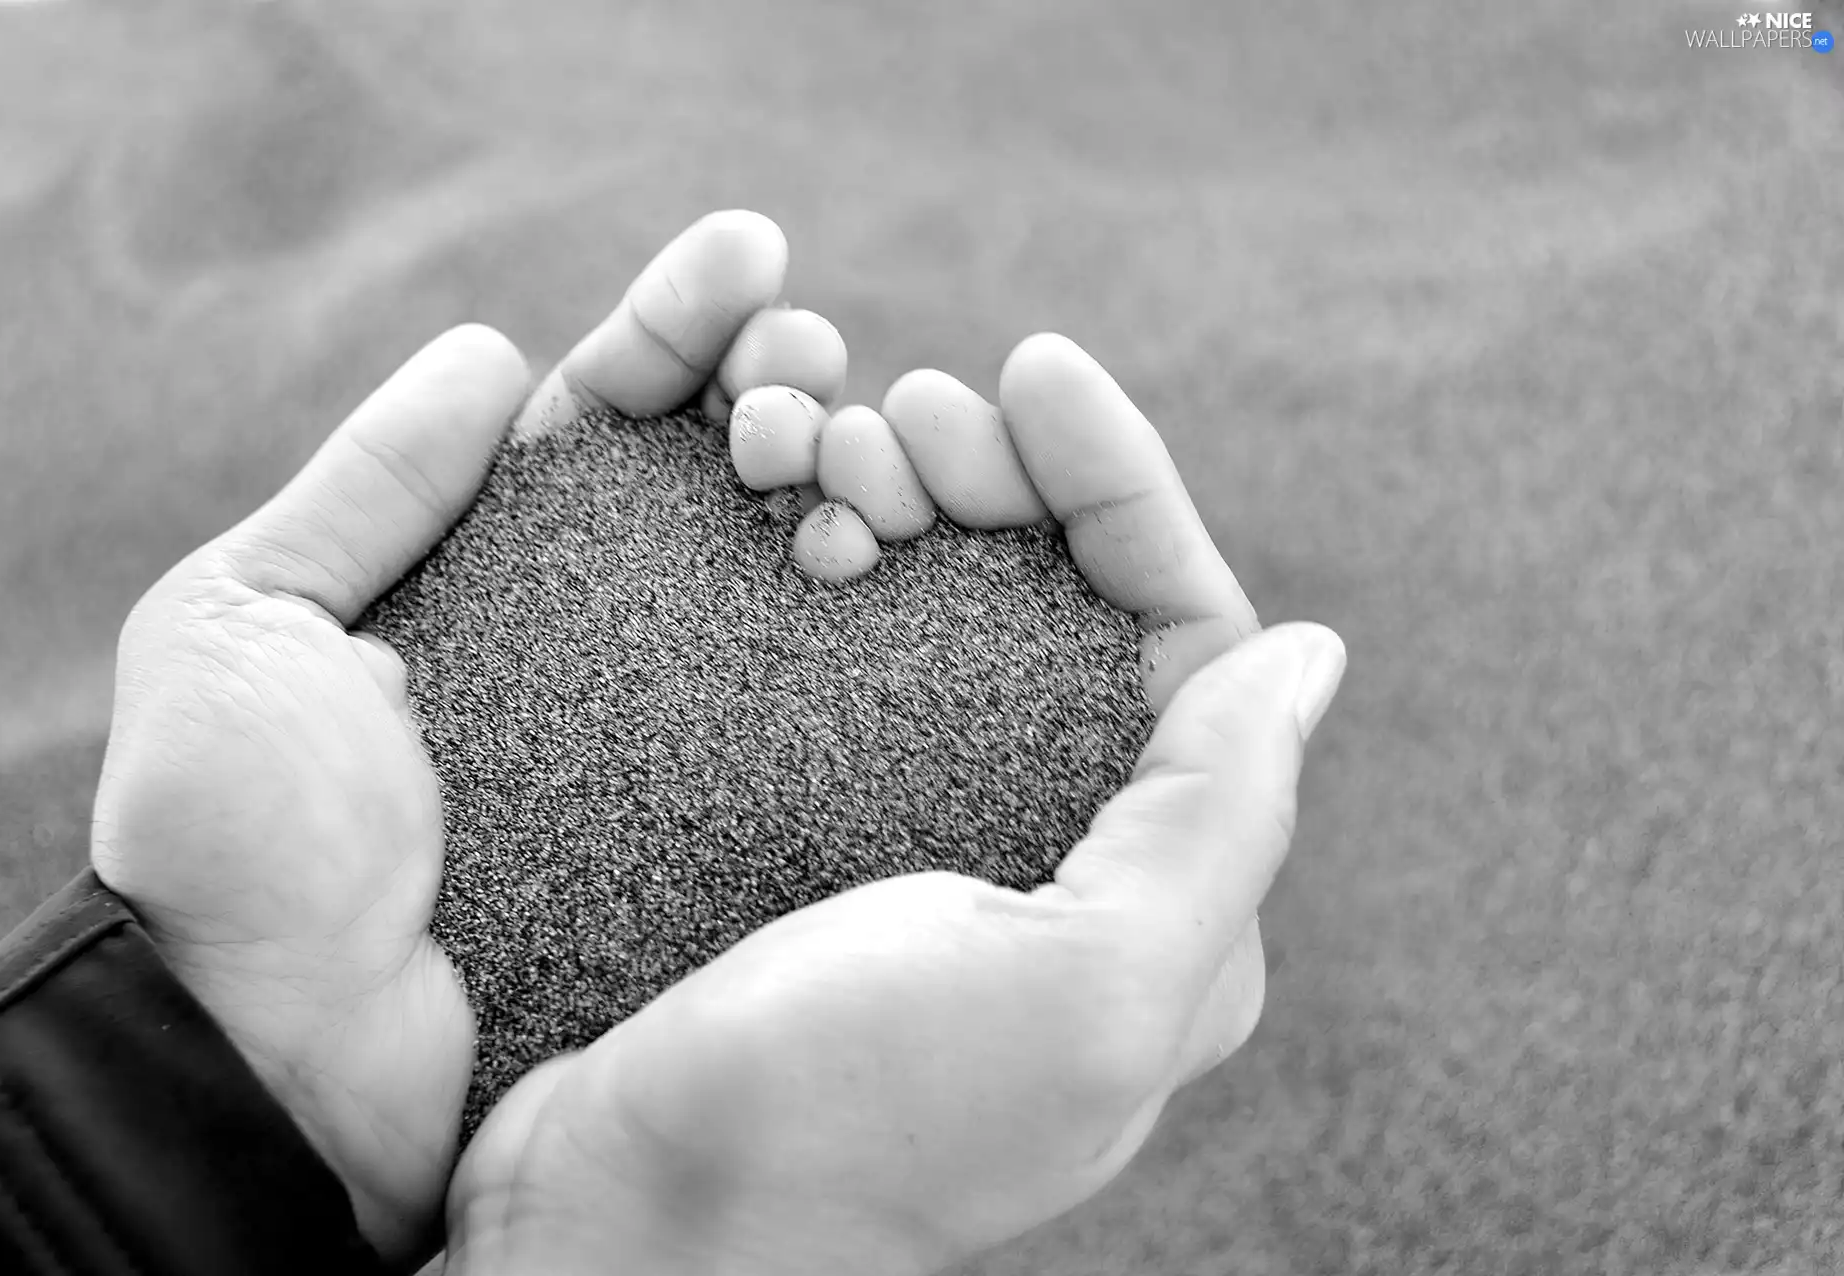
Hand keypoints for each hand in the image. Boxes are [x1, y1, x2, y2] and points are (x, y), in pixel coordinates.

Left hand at [89, 210, 847, 1265]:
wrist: (272, 1056)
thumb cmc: (232, 840)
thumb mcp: (245, 624)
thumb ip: (366, 488)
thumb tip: (486, 350)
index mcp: (490, 576)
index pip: (601, 418)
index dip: (677, 327)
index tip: (751, 251)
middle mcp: (602, 641)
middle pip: (718, 479)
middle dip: (779, 385)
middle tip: (810, 358)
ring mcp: (679, 730)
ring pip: (783, 572)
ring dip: (835, 472)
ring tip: (848, 437)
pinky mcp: (727, 821)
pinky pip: (814, 703)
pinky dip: (859, 612)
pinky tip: (875, 548)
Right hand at [439, 336, 1347, 1275]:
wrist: (616, 1219)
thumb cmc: (851, 1126)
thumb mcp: (1081, 993)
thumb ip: (1218, 825)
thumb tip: (1309, 655)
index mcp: (1156, 902)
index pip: (1185, 641)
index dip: (1125, 488)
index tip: (1034, 371)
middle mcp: (1051, 861)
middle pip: (1063, 610)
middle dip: (1002, 482)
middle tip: (904, 413)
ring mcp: (918, 840)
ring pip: (942, 614)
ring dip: (903, 500)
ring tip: (825, 445)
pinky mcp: (801, 830)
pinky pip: (831, 656)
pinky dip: (813, 562)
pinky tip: (774, 515)